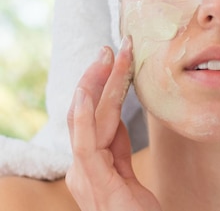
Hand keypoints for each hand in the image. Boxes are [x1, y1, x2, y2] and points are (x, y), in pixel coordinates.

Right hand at [66, 37, 161, 210]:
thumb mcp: (126, 174)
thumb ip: (116, 150)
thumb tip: (115, 119)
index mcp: (89, 165)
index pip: (93, 118)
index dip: (102, 88)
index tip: (115, 61)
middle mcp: (81, 169)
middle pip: (85, 113)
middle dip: (97, 78)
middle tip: (111, 47)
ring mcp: (85, 177)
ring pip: (87, 120)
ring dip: (97, 85)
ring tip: (107, 56)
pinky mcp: (95, 183)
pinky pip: (85, 144)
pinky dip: (83, 116)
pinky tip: (86, 93)